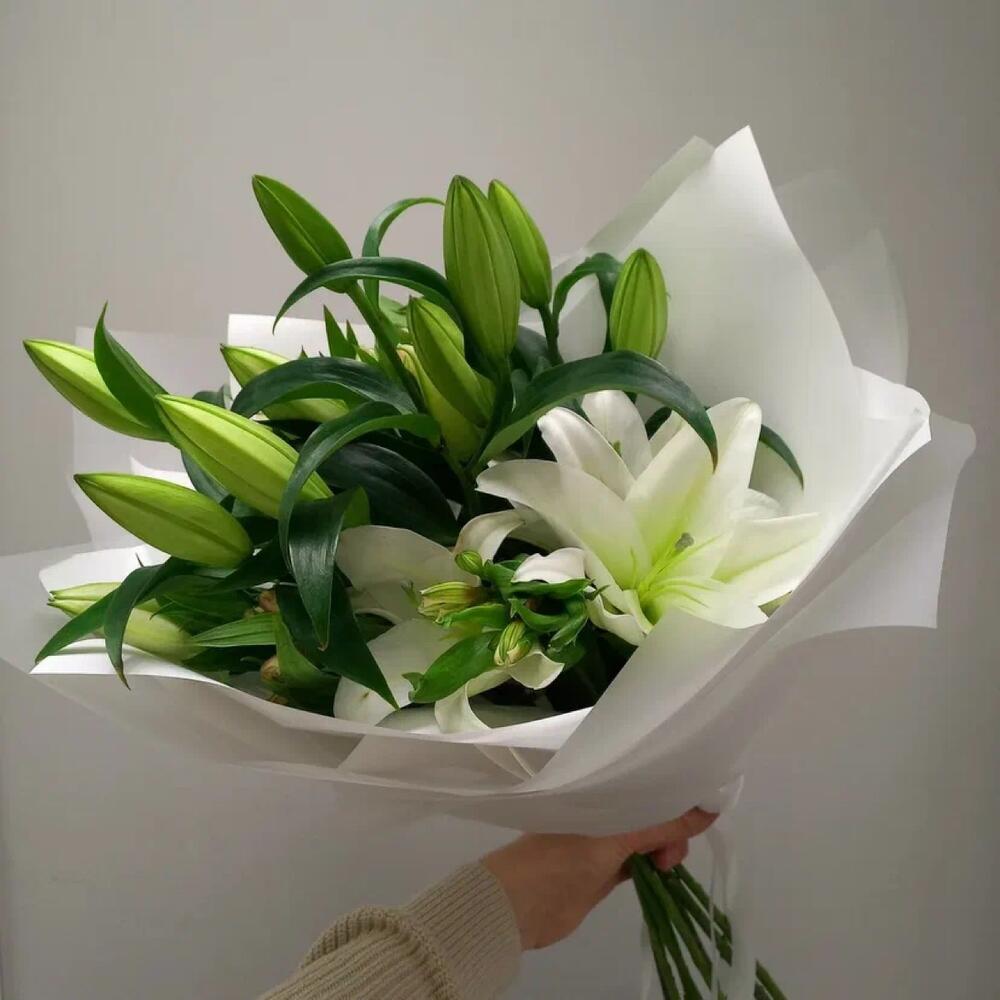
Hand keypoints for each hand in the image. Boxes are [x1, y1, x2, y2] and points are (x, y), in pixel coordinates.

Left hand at [482, 809, 716, 949]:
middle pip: (650, 812)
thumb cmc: (561, 859)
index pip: (644, 782)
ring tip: (663, 867)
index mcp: (595, 790)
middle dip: (671, 828)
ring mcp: (602, 841)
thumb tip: (708, 810)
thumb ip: (660, 826)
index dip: (673, 793)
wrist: (520, 906)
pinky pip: (639, 860)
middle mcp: (601, 811)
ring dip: (663, 848)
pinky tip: (662, 871)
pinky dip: (653, 864)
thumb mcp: (614, 839)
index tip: (700, 807)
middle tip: (670, 855)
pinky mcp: (604, 870)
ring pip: (647, 837)